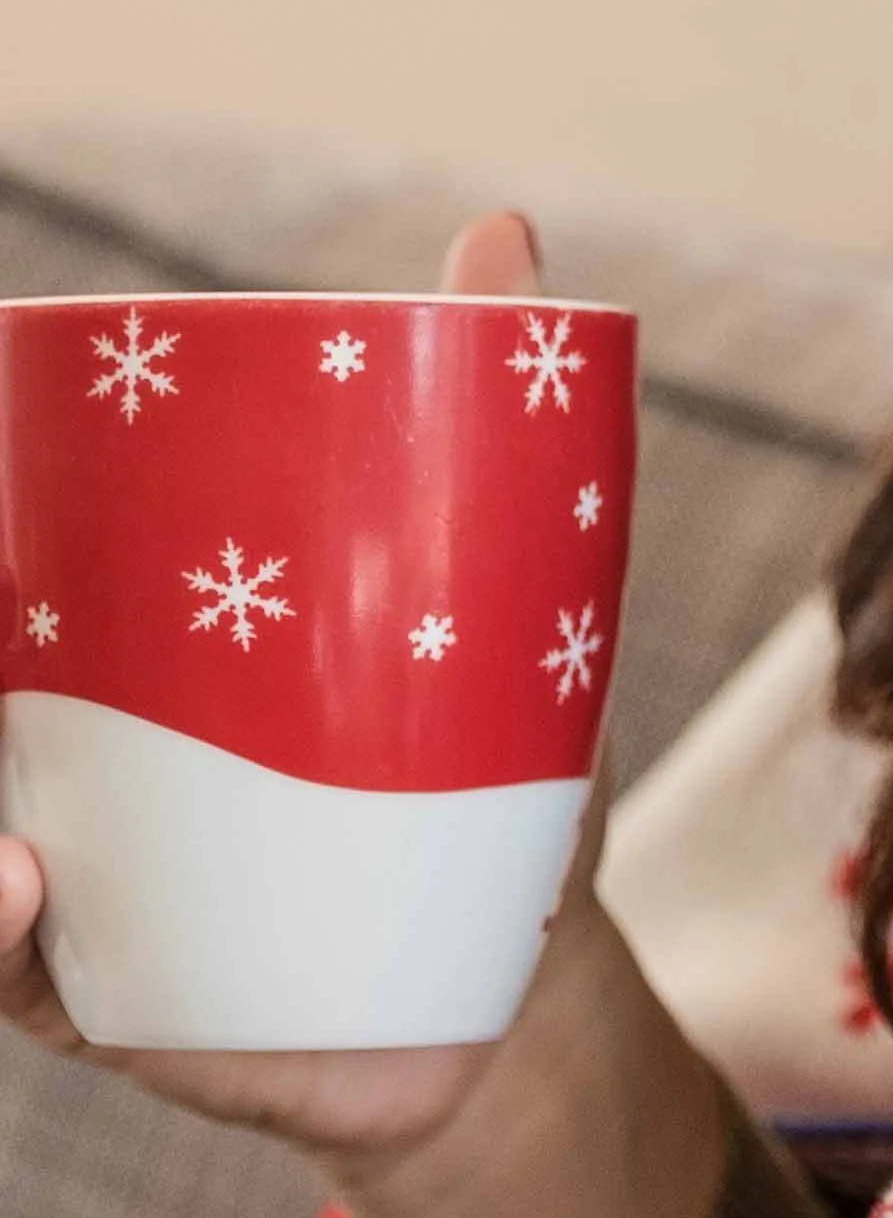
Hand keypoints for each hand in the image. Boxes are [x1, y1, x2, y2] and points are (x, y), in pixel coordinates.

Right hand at [0, 211, 600, 1171]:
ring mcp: (66, 875)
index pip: (9, 580)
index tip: (4, 544)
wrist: (515, 976)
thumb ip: (474, 398)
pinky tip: (24, 878)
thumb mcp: (494, 584)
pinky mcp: (101, 992)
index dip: (0, 564)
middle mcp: (54, 754)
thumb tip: (503, 225)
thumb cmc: (482, 758)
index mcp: (114, 648)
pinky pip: (7, 965)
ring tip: (9, 814)